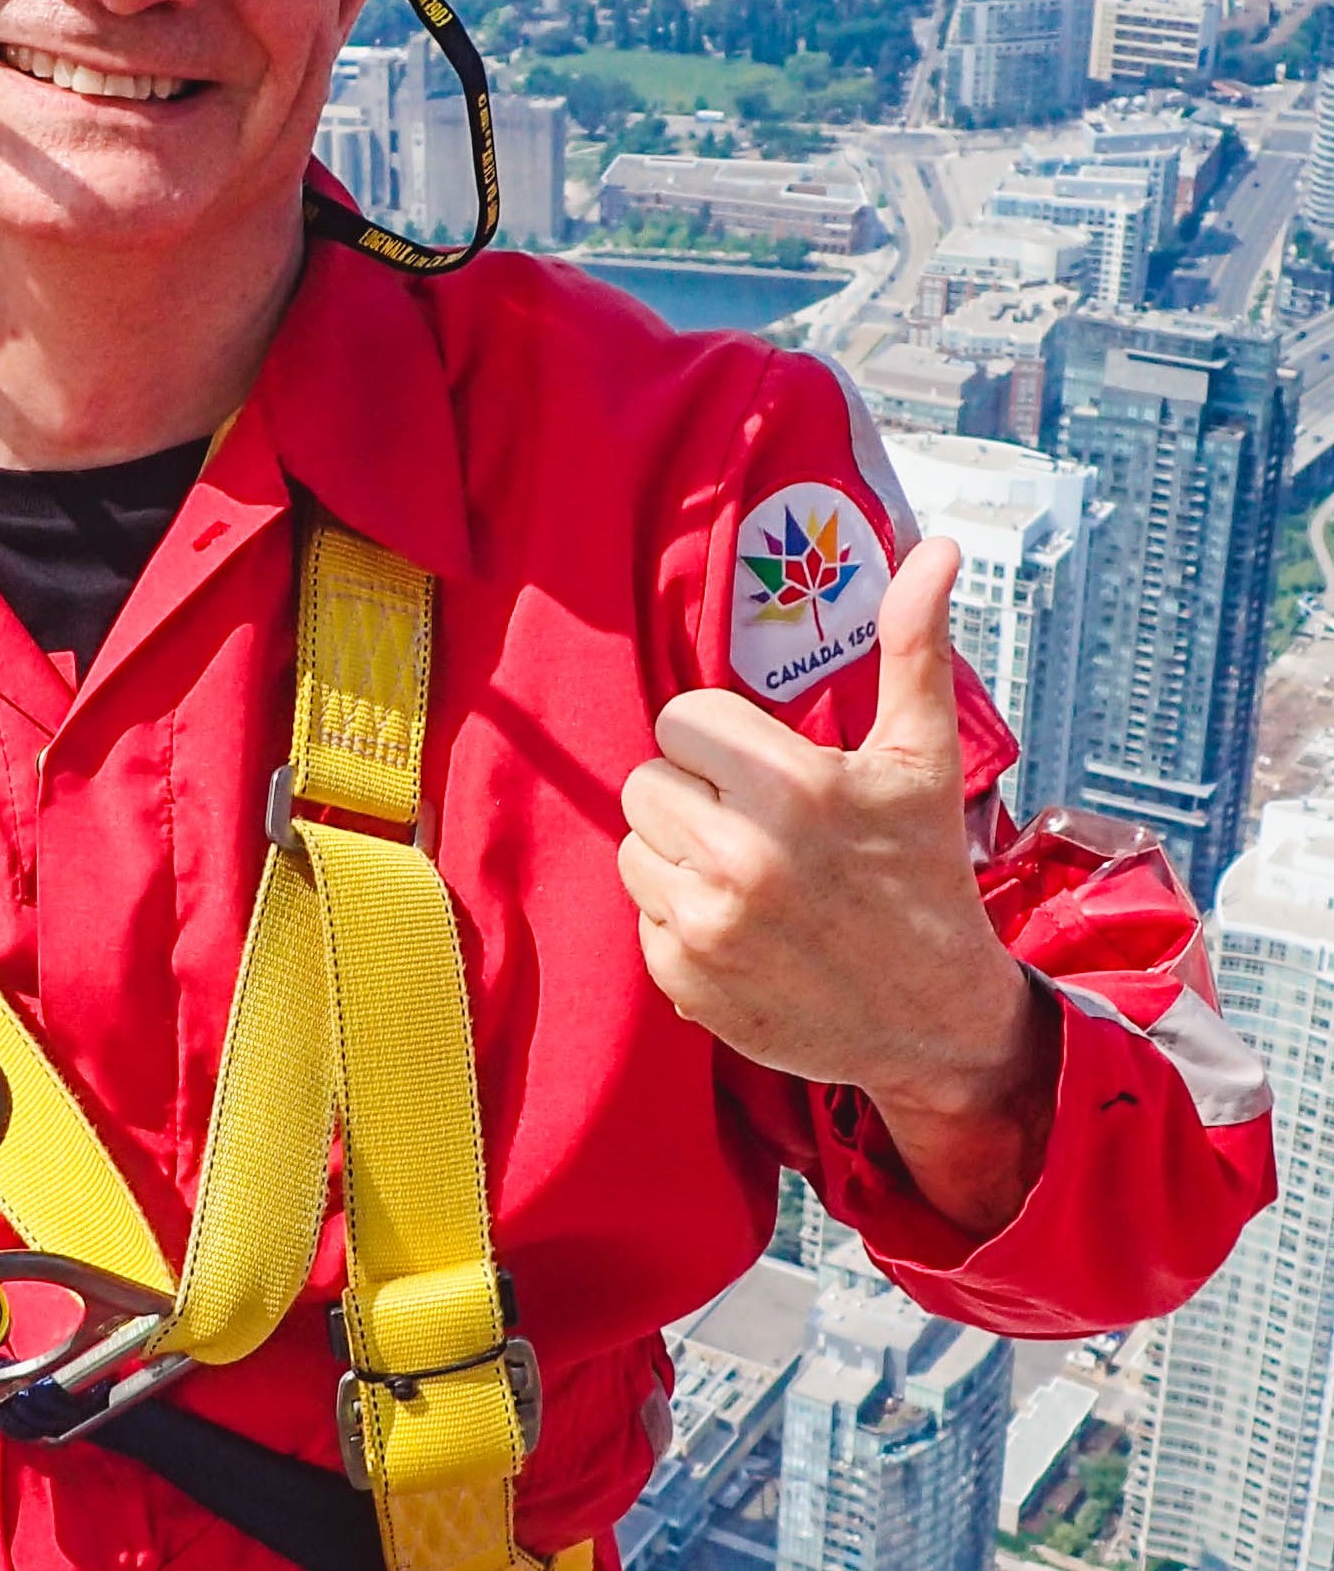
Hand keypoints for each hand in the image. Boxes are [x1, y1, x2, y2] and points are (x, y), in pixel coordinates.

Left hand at [617, 537, 1056, 1233]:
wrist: (936, 1020)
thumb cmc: (927, 875)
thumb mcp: (925, 761)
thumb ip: (914, 649)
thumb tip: (935, 550)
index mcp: (794, 788)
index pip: (682, 719)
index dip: (721, 741)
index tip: (765, 771)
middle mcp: (742, 857)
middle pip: (647, 781)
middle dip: (695, 795)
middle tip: (759, 825)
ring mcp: (708, 925)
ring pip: (635, 848)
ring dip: (679, 856)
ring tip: (751, 876)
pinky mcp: (685, 980)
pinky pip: (641, 916)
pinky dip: (681, 920)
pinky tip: (745, 930)